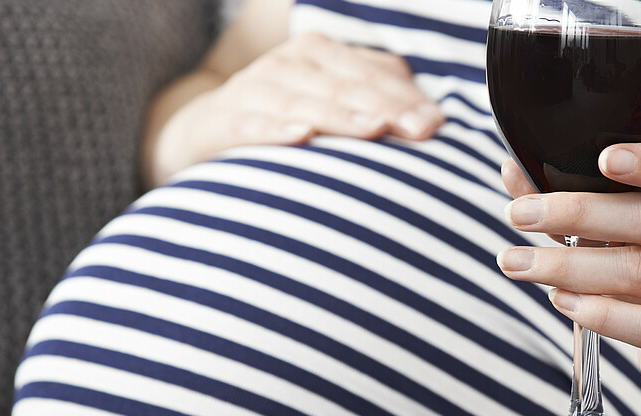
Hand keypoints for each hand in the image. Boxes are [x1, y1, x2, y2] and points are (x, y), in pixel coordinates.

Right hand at [147, 32, 444, 185]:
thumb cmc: (287, 116)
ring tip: (372, 129)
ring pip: (305, 103)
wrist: (206, 130)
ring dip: (341, 117)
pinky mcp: (225, 121)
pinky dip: (276, 130)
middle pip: (346, 87)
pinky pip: (253, 125)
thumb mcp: (333, 99)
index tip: (434, 124)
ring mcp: (256, 90)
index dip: (405, 99)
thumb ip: (379, 98)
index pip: (373, 75)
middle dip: (385, 108)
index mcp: (322, 55)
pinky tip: (302, 136)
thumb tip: (433, 118)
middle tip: (418, 130)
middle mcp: (290, 65)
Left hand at [497, 144, 640, 415]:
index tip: (602, 157)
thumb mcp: (627, 234)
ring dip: (568, 265)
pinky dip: (598, 311)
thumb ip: (576, 200)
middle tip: (519, 214)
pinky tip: (560, 300)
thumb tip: (512, 170)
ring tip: (517, 262)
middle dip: (577, 213)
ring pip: (638, 271)